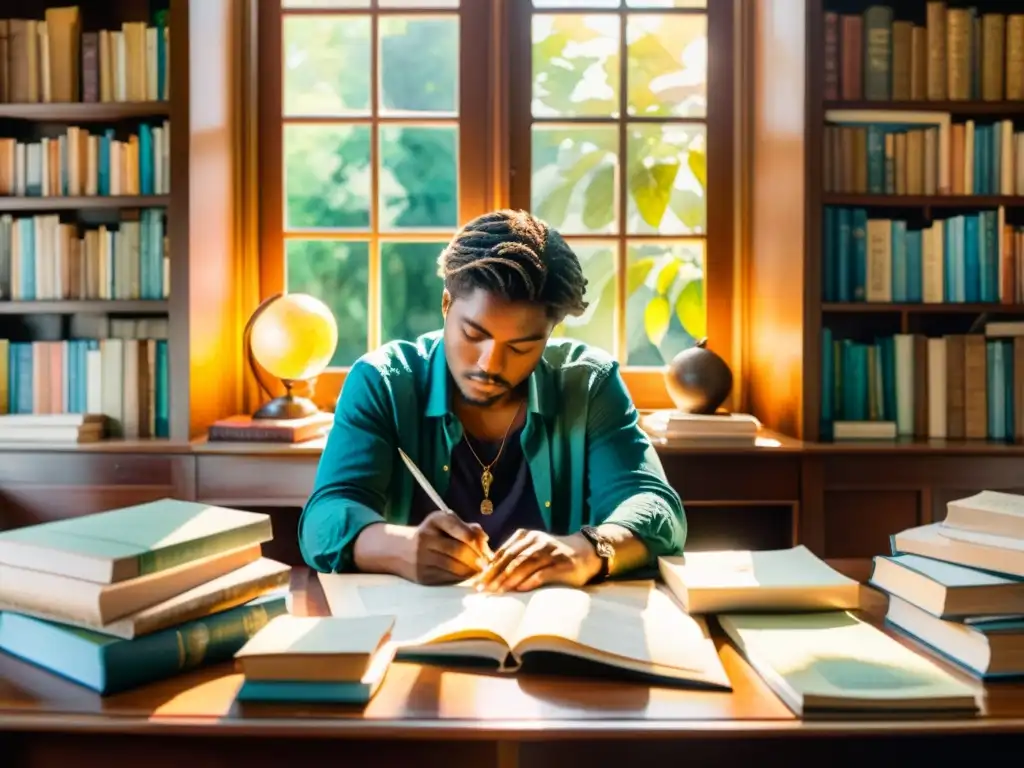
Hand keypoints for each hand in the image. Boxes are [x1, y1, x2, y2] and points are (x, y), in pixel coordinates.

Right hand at [404, 510, 493, 585]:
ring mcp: (422, 558)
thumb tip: (485, 540)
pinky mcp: (422, 575)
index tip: (485, 549)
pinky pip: (448, 578)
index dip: (476, 540)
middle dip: (476, 559)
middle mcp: (425, 537)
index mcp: (435, 520)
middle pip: (459, 551)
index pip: (459, 529)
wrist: (400, 550)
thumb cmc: (432, 534)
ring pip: (454, 567)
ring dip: (471, 571)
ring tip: (478, 570)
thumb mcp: (446, 524)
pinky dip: (461, 578)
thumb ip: (468, 528)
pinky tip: (466, 575)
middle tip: (485, 564)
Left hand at [470, 529, 600, 592]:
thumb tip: (488, 573)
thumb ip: (515, 557)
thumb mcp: (533, 550)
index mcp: (527, 535)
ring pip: (525, 564)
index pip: (503, 552)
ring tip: (497, 592)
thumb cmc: (553, 555)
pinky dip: (530, 581)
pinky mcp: (563, 563)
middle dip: (495, 575)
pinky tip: (520, 590)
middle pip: (511, 558)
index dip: (489, 567)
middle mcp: (537, 541)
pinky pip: (544, 572)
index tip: (477, 582)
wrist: (586, 552)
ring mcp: (551, 551)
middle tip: (482, 589)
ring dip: (509, 579)